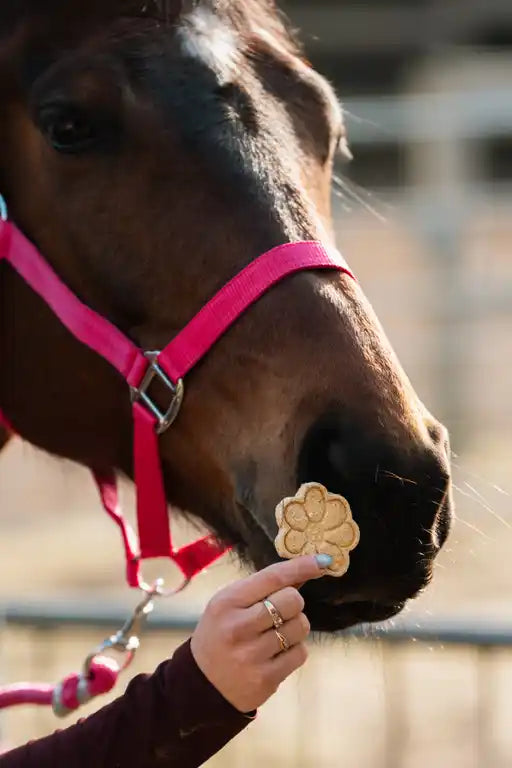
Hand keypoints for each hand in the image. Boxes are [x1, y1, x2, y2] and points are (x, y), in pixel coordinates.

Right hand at [190, 553, 331, 712]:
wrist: (201, 685)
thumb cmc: (220, 633)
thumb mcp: (230, 604)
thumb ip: (262, 588)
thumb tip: (305, 569)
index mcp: (227, 602)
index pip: (272, 577)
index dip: (301, 566)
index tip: (323, 560)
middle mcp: (238, 627)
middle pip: (292, 600)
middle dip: (294, 603)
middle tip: (280, 612)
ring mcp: (252, 655)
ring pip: (300, 626)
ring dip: (295, 627)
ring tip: (276, 635)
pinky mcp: (265, 679)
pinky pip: (300, 653)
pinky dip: (294, 650)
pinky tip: (276, 654)